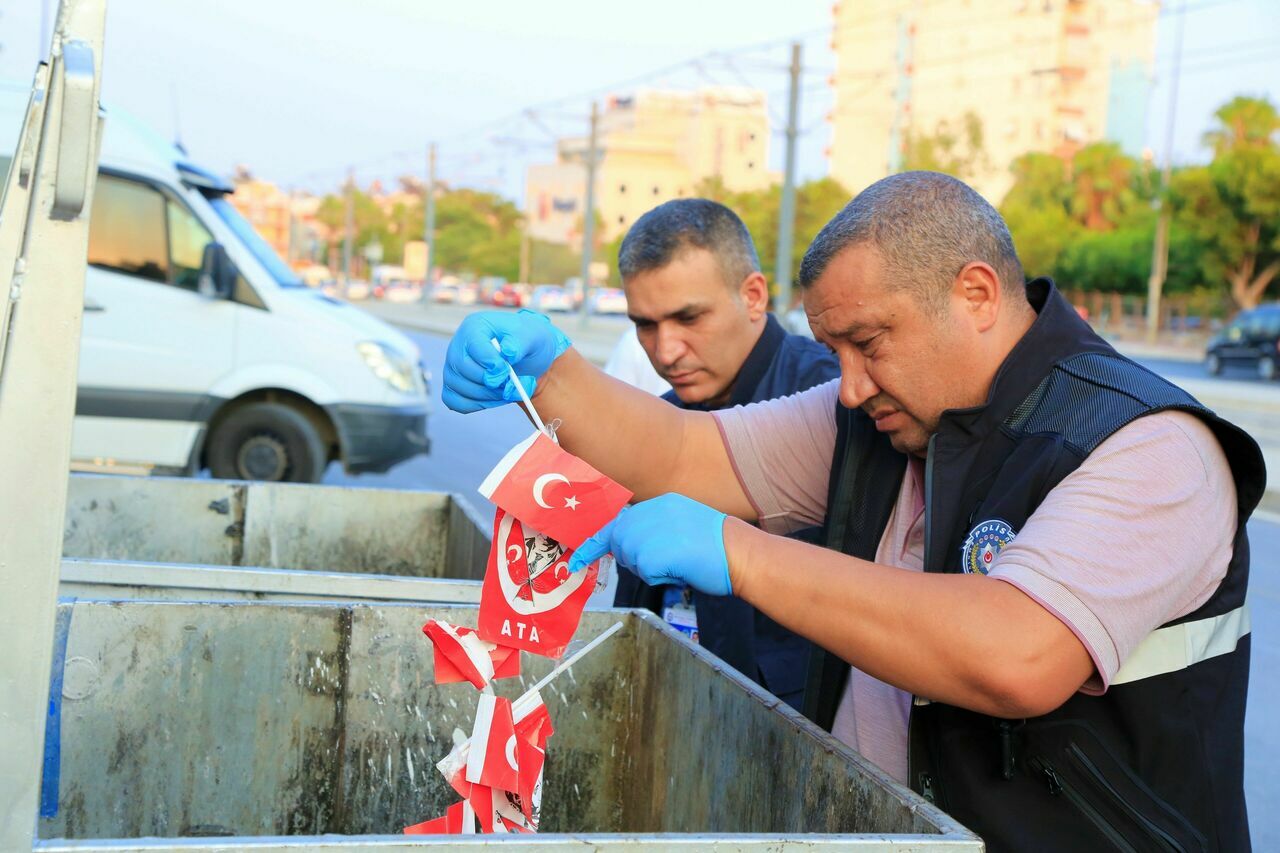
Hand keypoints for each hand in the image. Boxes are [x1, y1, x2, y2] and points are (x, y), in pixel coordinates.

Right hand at [442, 310, 571, 412]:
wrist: (527, 357)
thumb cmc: (527, 342)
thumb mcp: (533, 335)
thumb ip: (520, 342)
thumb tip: (508, 352)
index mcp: (474, 327)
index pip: (474, 347)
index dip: (491, 363)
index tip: (507, 371)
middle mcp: (458, 346)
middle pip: (464, 370)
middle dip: (492, 383)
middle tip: (514, 385)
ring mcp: (452, 367)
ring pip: (461, 389)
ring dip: (490, 396)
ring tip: (511, 390)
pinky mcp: (453, 386)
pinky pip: (457, 402)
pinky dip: (479, 405)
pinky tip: (496, 397)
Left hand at [568, 493, 730, 596]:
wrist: (741, 554)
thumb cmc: (719, 547)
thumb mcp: (684, 523)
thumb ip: (658, 528)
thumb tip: (632, 546)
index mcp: (660, 504)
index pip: (619, 521)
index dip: (597, 541)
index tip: (579, 557)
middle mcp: (651, 512)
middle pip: (621, 542)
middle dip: (635, 558)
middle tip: (668, 561)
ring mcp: (649, 532)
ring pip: (631, 559)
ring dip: (651, 569)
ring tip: (680, 562)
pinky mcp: (652, 554)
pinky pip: (645, 574)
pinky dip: (661, 579)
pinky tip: (681, 570)